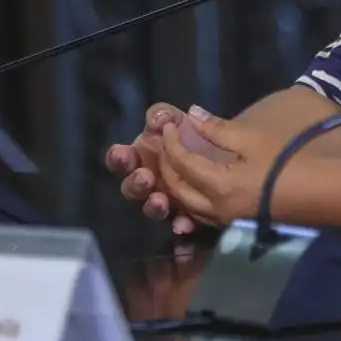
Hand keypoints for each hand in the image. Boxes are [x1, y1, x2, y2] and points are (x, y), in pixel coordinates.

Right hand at [107, 103, 199, 235]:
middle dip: (135, 184)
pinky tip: (183, 224)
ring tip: (161, 200)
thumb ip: (163, 115)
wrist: (223, 150)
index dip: (118, 158)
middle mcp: (146, 182)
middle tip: (144, 177)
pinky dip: (181, 224)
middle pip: (132, 188)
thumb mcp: (176, 119)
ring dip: (153, 206)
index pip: (120, 160)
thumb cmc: (189, 132)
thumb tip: (160, 119)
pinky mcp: (185, 215)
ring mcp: (164, 200)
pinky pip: (181, 223)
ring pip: (153, 209)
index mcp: (138, 157)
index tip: (122, 153)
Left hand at [156, 106, 276, 228]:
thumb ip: (217, 129)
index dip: (171, 142)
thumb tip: (191, 114)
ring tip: (176, 164)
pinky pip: (202, 213)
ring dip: (176, 184)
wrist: (318, 191)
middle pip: (177, 189)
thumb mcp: (251, 139)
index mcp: (218, 186)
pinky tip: (196, 185)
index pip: (181, 163)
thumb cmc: (286, 161)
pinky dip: (191, 197)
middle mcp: (215, 209)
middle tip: (166, 144)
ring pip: (187, 205)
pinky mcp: (236, 224)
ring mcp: (226, 220)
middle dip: (166, 165)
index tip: (169, 126)